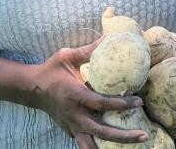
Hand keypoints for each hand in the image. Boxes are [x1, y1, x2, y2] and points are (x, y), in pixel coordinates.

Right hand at [31, 38, 149, 148]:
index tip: (138, 101)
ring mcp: (71, 125)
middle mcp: (74, 114)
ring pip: (92, 145)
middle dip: (124, 136)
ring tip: (131, 145)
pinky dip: (97, 145)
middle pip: (102, 131)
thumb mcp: (67, 56)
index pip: (101, 104)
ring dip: (111, 147)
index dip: (121, 104)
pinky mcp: (70, 130)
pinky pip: (85, 142)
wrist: (32, 88)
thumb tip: (107, 37)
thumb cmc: (51, 70)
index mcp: (75, 95)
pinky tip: (112, 145)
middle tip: (143, 134)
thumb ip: (88, 50)